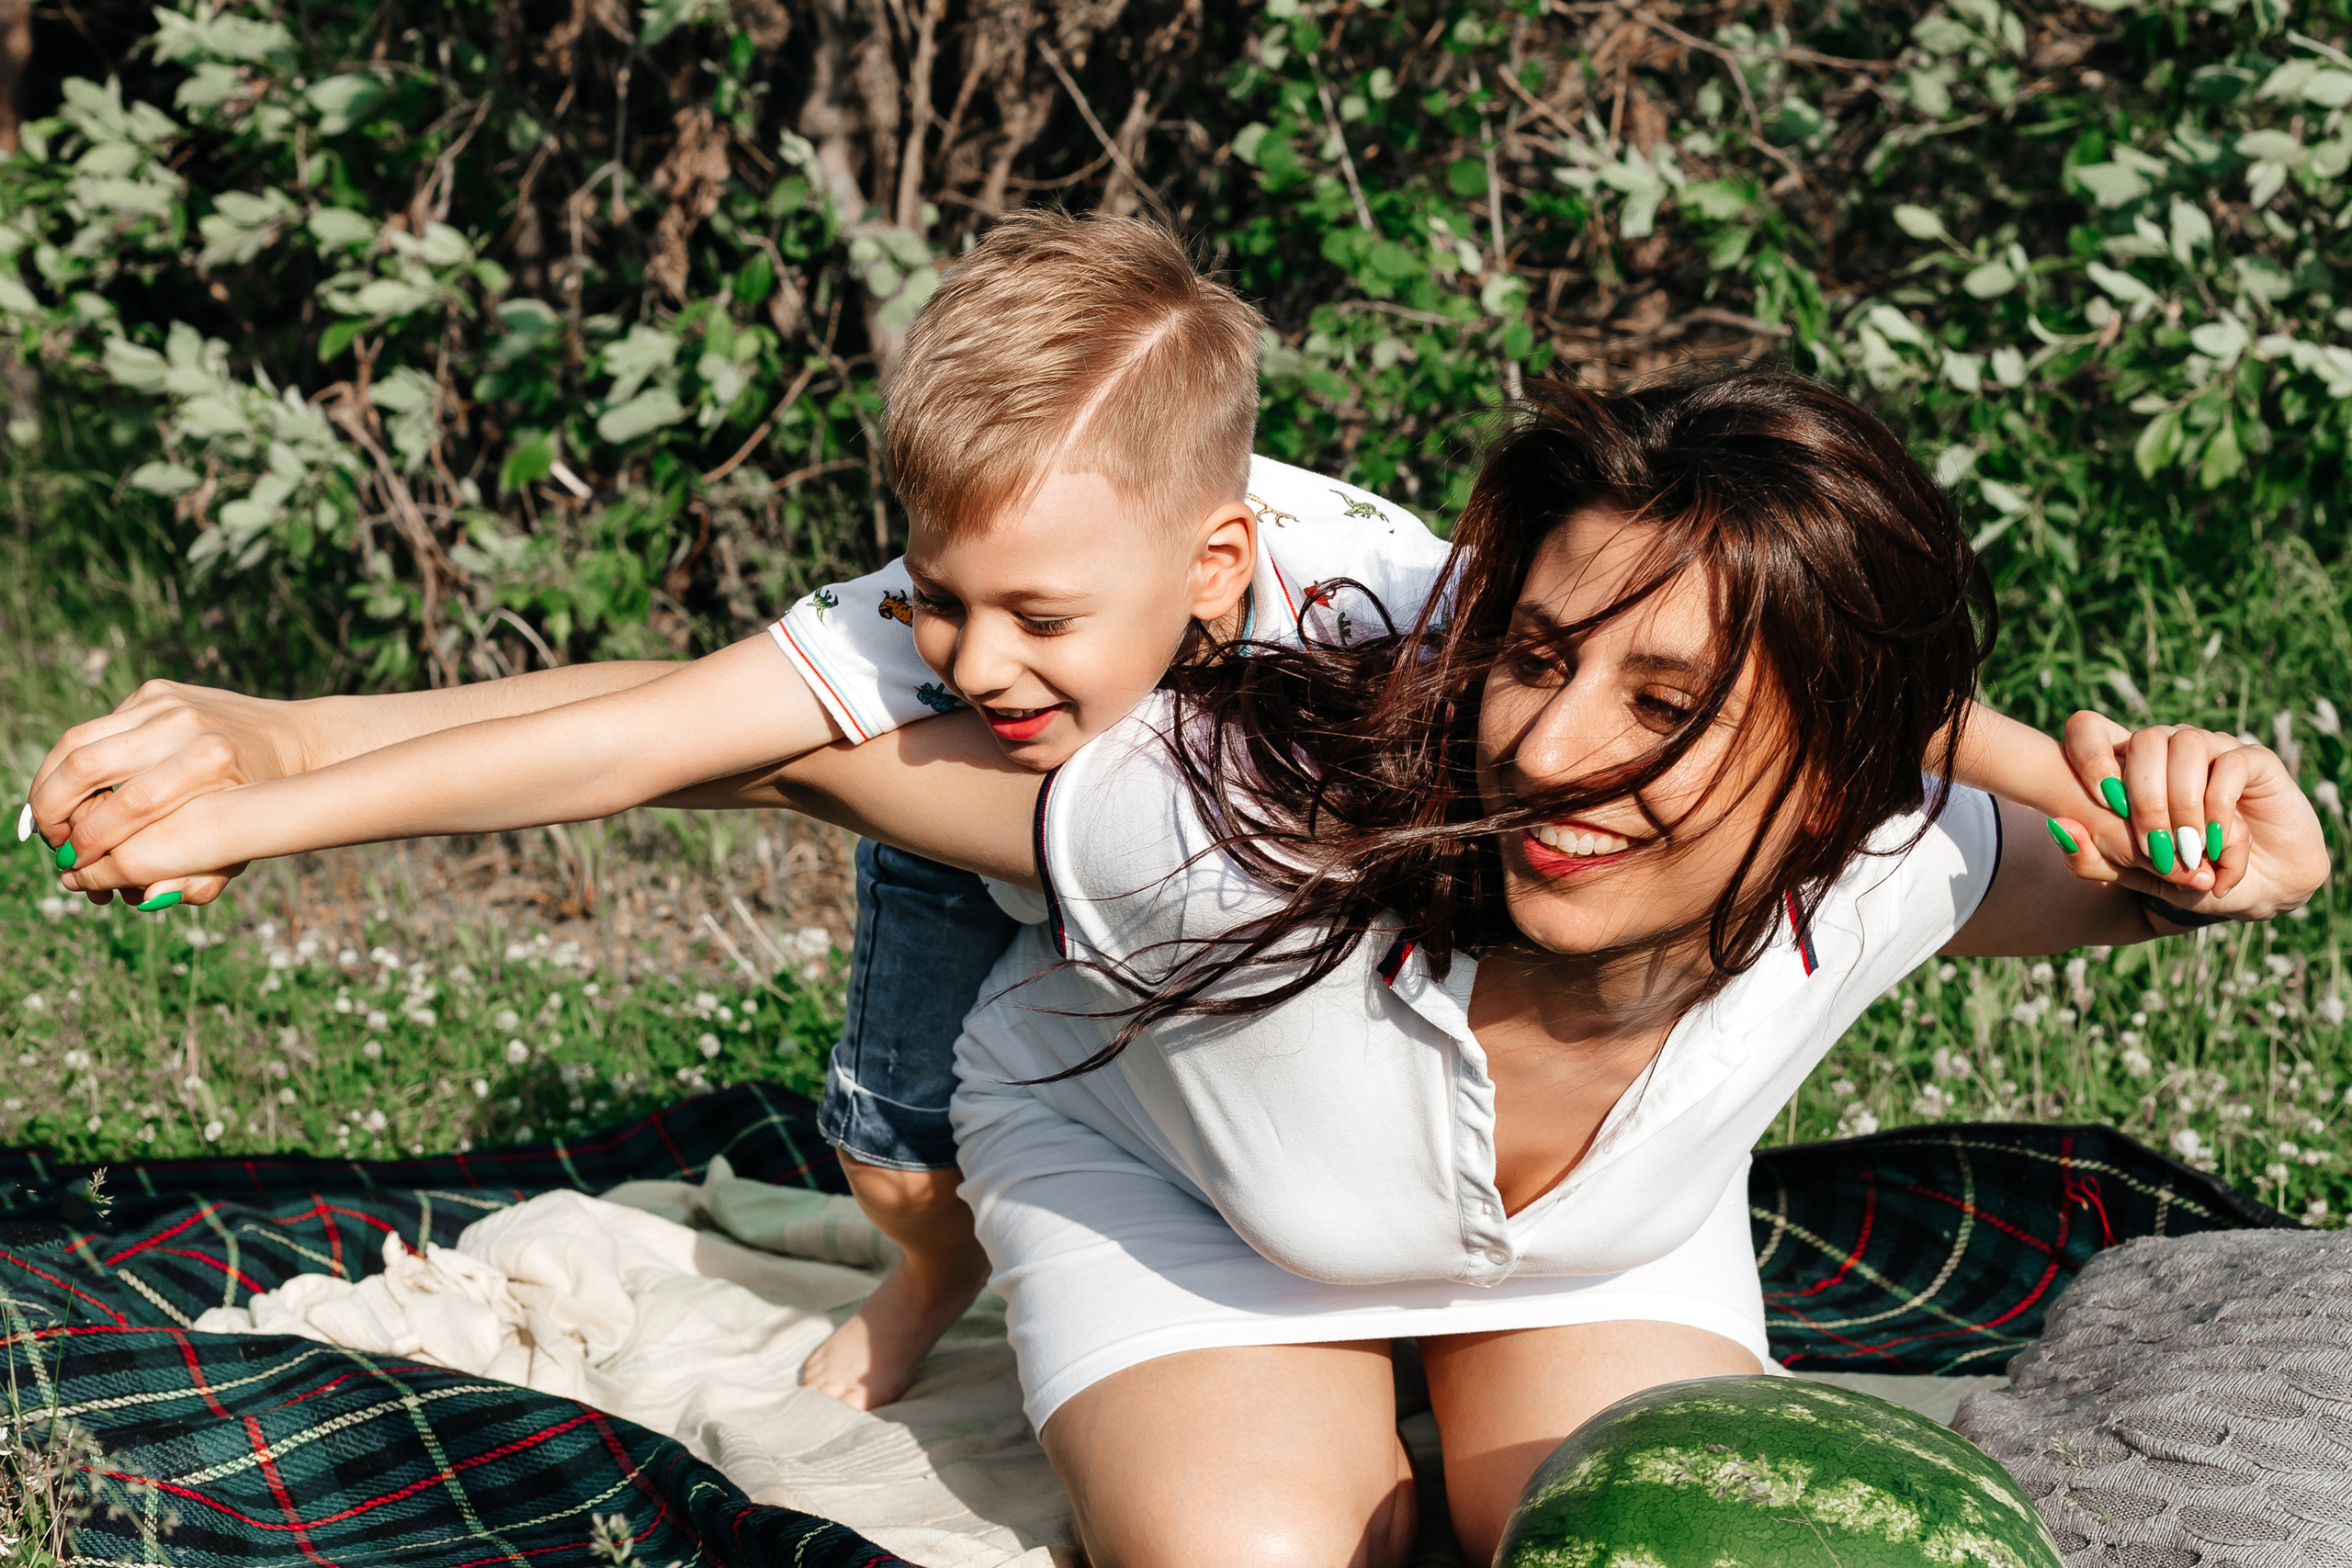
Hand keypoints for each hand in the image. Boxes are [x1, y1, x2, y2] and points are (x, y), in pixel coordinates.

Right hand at [25, 679, 304, 906]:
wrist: (293, 739)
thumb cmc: (263, 800)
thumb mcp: (245, 844)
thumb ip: (201, 878)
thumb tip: (146, 899)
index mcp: (211, 764)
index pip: (130, 808)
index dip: (92, 846)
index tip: (75, 872)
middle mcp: (186, 726)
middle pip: (87, 768)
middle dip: (55, 813)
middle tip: (53, 844)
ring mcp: (166, 703)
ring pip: (76, 743)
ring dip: (49, 786)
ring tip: (50, 821)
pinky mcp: (155, 691)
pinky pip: (93, 729)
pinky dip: (72, 765)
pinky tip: (74, 792)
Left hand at [2045, 711, 2328, 923]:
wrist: (2257, 889)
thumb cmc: (2187, 876)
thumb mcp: (2134, 876)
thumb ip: (2091, 859)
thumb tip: (2057, 827)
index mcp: (2127, 766)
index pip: (2088, 728)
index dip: (2087, 754)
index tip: (2102, 801)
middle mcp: (2167, 747)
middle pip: (2143, 740)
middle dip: (2145, 800)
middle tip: (2155, 849)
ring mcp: (2212, 748)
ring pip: (2186, 745)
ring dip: (2183, 805)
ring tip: (2190, 853)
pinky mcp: (2254, 760)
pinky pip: (2230, 765)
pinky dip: (2220, 810)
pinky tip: (2219, 846)